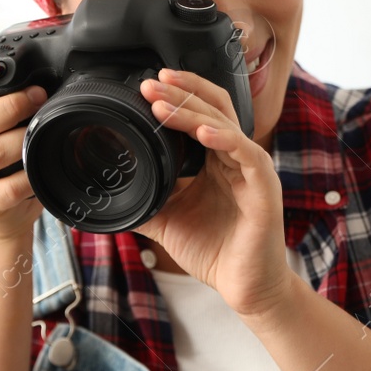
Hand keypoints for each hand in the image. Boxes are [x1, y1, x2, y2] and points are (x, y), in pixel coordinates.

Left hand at [135, 68, 293, 317]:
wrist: (244, 287)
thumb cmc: (214, 252)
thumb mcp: (168, 220)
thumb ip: (144, 201)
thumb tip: (106, 195)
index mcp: (216, 160)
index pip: (201, 113)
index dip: (178, 95)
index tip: (147, 86)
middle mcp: (236, 157)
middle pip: (212, 108)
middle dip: (180, 93)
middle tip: (149, 83)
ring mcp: (252, 169)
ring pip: (224, 125)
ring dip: (191, 111)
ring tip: (161, 104)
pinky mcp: (264, 186)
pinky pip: (246, 153)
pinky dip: (223, 138)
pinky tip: (201, 132)